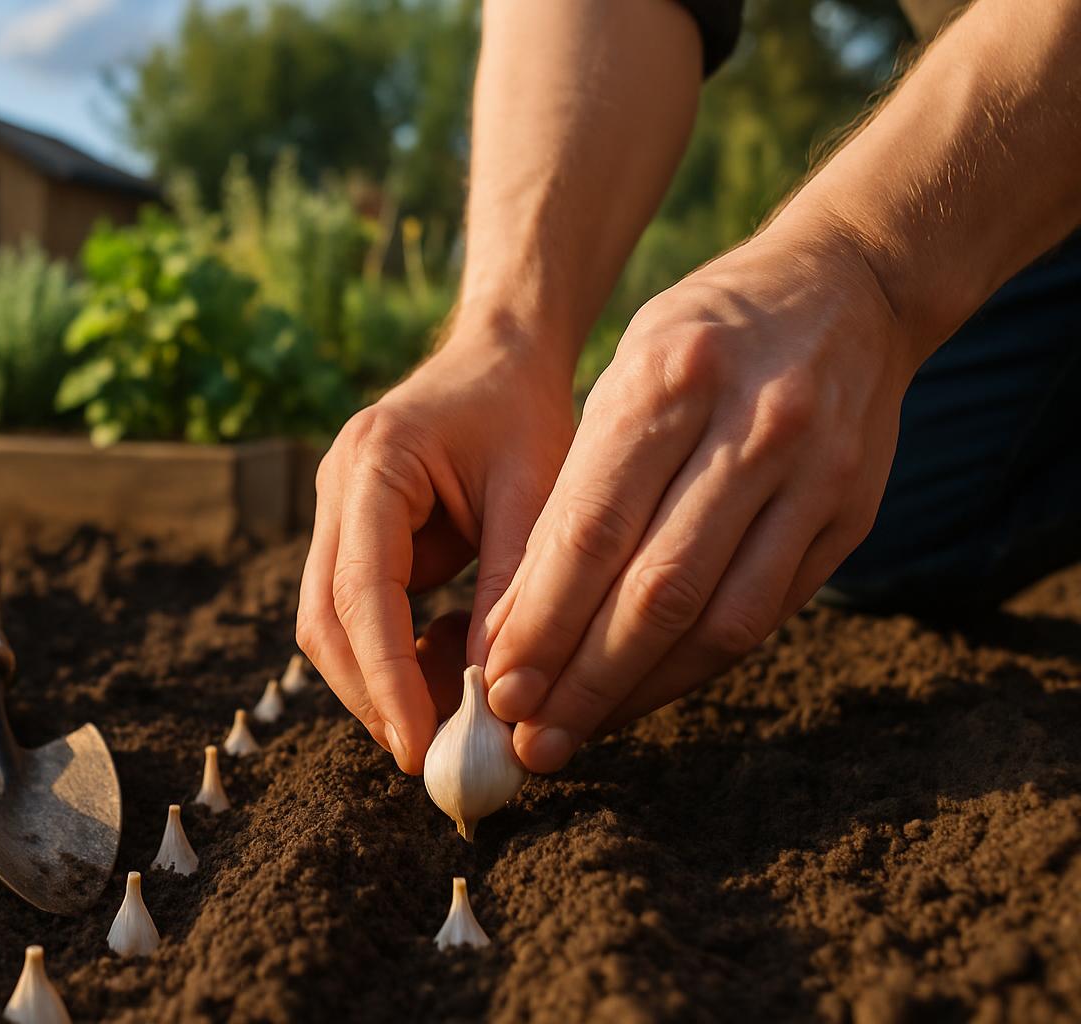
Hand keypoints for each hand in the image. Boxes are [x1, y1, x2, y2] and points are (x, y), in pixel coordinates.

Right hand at [296, 315, 575, 772]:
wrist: (501, 355)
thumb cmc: (525, 411)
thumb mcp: (538, 494)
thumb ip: (514, 588)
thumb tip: (495, 697)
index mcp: (373, 464)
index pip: (360, 591)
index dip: (385, 677)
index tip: (418, 745)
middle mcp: (337, 490)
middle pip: (325, 620)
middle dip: (373, 695)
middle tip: (430, 756)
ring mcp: (338, 513)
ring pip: (332, 624)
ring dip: (382, 683)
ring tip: (451, 724)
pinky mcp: (355, 536)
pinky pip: (360, 614)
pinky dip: (398, 657)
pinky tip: (454, 673)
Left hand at [483, 229, 914, 771]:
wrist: (845, 290)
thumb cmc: (700, 338)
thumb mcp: (624, 375)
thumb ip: (579, 486)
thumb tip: (519, 617)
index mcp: (672, 379)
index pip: (594, 525)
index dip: (542, 617)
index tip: (496, 681)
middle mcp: (751, 429)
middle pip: (656, 587)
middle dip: (582, 675)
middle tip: (527, 736)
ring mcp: (813, 477)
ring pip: (718, 618)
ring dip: (639, 690)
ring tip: (576, 733)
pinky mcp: (849, 517)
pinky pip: (765, 616)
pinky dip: (697, 667)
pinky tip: (643, 695)